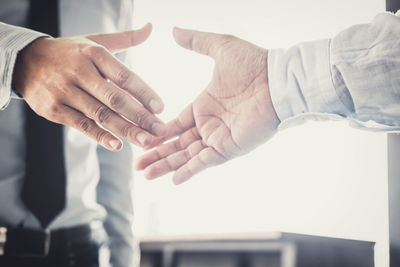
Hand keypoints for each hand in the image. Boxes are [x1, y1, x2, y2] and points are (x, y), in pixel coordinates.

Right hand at [13, 23, 165, 150]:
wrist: (26, 61)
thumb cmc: (70, 53)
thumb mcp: (94, 41)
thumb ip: (125, 38)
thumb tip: (150, 28)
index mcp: (93, 54)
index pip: (124, 76)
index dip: (144, 92)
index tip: (161, 107)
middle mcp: (79, 72)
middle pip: (115, 99)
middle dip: (140, 117)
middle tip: (160, 130)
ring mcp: (65, 92)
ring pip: (100, 115)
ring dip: (126, 130)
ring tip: (146, 142)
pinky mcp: (54, 109)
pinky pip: (81, 125)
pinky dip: (99, 136)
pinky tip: (117, 145)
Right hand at [136, 27, 279, 183]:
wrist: (279, 81)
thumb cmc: (254, 64)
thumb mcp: (220, 46)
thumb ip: (196, 41)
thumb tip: (174, 31)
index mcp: (203, 105)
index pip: (176, 124)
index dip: (159, 133)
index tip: (141, 139)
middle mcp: (209, 124)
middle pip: (177, 143)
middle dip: (157, 154)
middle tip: (137, 165)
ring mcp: (218, 137)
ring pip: (187, 155)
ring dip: (167, 165)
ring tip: (145, 175)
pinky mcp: (229, 148)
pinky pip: (206, 162)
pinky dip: (190, 170)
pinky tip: (174, 180)